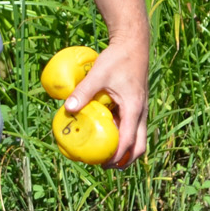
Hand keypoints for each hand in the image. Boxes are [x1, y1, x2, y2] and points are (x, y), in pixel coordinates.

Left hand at [65, 36, 148, 167]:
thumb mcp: (99, 75)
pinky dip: (124, 136)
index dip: (117, 156)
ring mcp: (141, 109)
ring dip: (126, 150)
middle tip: (106, 166)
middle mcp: (141, 112)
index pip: (128, 141)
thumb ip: (83, 91)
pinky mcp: (137, 104)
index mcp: (134, 109)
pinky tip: (108, 134)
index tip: (103, 164)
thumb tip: (68, 108)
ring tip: (107, 156)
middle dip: (125, 160)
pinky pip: (133, 127)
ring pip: (138, 138)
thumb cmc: (117, 58)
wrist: (133, 44)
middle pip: (139, 146)